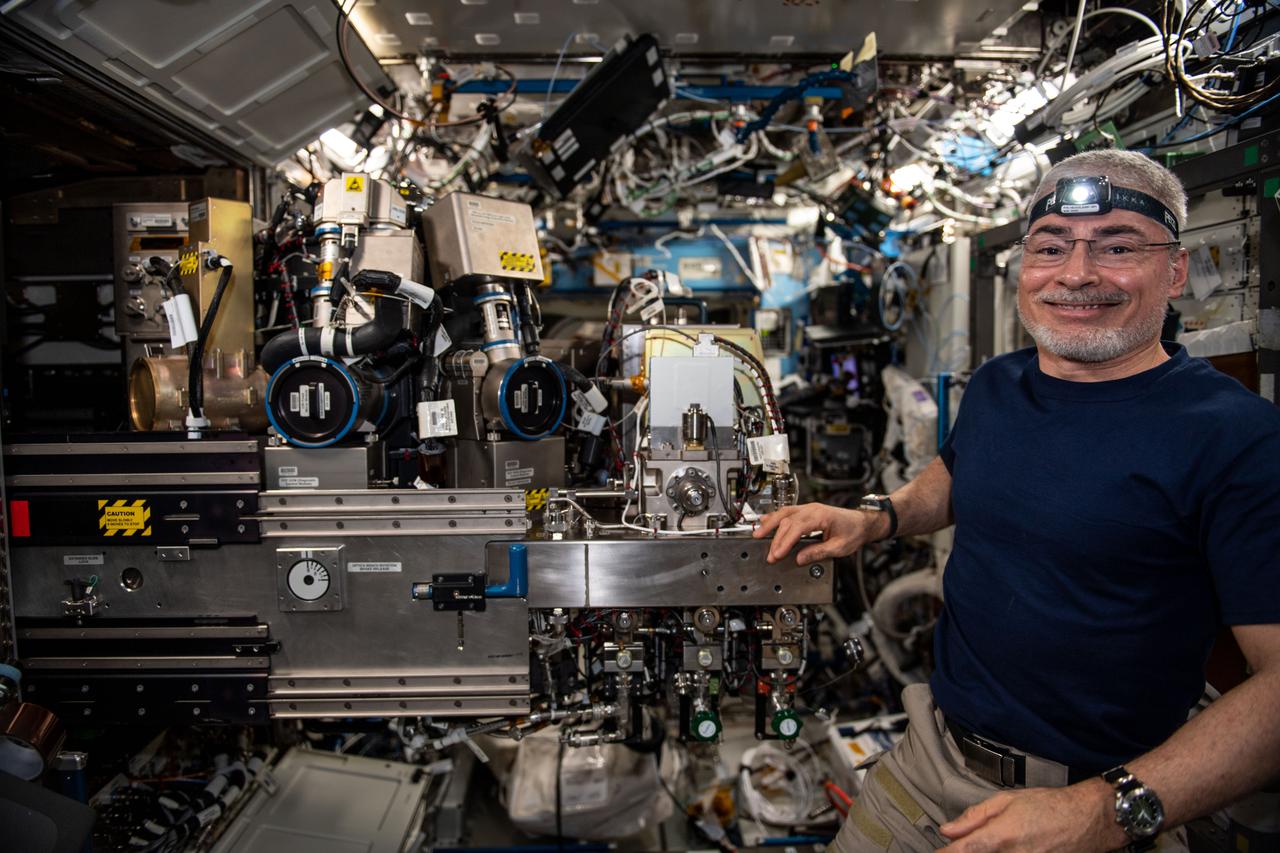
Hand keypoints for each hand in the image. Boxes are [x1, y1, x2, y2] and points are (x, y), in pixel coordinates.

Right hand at [752, 502, 884, 563]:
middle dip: (776, 539)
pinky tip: (766, 521)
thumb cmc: (853, 532)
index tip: (777, 554)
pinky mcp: (807, 511)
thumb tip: (799, 559)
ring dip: (770, 524)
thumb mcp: (839, 547)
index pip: (797, 529)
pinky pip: (788, 511)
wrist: (862, 523)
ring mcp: (809, 508)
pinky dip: (775, 517)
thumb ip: (818, 552)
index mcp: (821, 516)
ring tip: (758, 534)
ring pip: (784, 513)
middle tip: (770, 554)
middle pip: (787, 521)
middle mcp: (812, 509)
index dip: (785, 542)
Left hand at [939, 781, 1123, 852]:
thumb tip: (948, 830)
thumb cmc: (1050, 806)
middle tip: (963, 845)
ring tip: (993, 842)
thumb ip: (975, 817)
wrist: (1088, 820)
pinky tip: (1004, 848)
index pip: (962, 851)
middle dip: (965, 852)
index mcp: (1000, 836)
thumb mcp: (1007, 801)